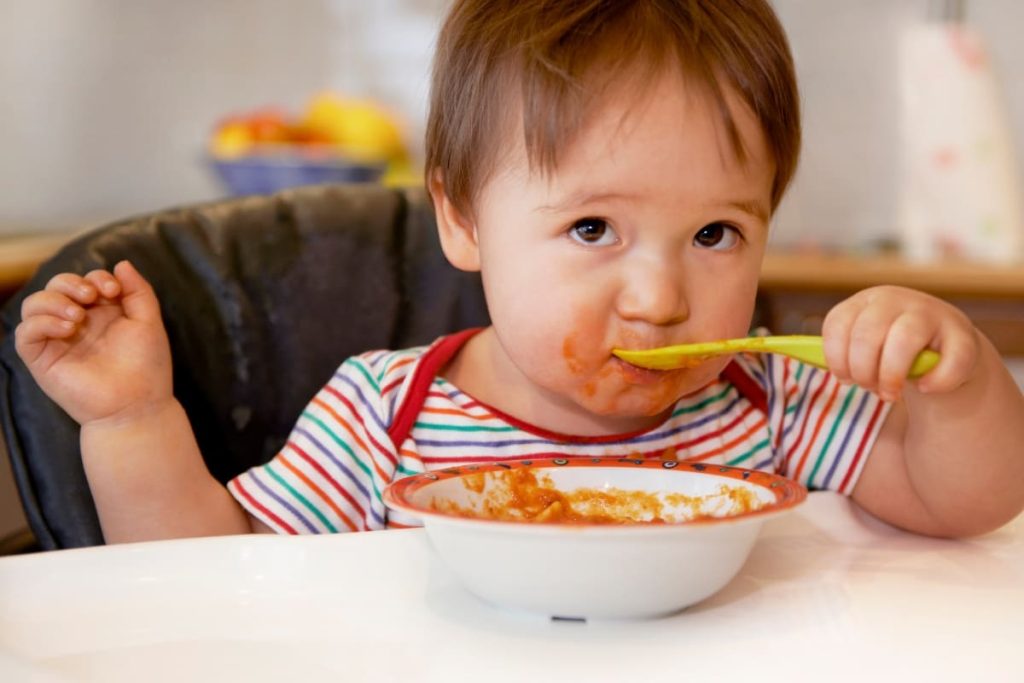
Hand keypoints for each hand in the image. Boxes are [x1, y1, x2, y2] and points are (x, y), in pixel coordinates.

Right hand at [14, 261, 173, 425]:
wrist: (136, 404)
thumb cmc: (146, 366)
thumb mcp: (148, 321)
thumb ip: (137, 290)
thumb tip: (121, 263)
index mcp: (101, 313)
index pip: (85, 281)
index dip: (96, 277)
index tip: (113, 290)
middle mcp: (76, 323)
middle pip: (55, 286)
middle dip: (70, 283)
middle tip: (90, 296)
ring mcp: (57, 340)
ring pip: (33, 305)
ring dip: (53, 301)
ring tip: (77, 317)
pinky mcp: (42, 359)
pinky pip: (25, 332)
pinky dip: (41, 322)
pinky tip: (67, 328)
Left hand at [821, 285, 978, 401]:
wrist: (945, 350)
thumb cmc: (891, 350)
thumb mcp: (863, 343)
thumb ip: (838, 349)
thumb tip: (779, 348)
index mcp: (865, 301)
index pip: (837, 324)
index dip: (836, 358)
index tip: (844, 378)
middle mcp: (896, 300)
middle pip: (867, 335)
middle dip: (862, 371)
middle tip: (869, 388)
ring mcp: (931, 314)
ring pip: (903, 342)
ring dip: (891, 377)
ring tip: (890, 394)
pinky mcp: (963, 337)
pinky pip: (947, 362)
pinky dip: (935, 382)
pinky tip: (926, 388)